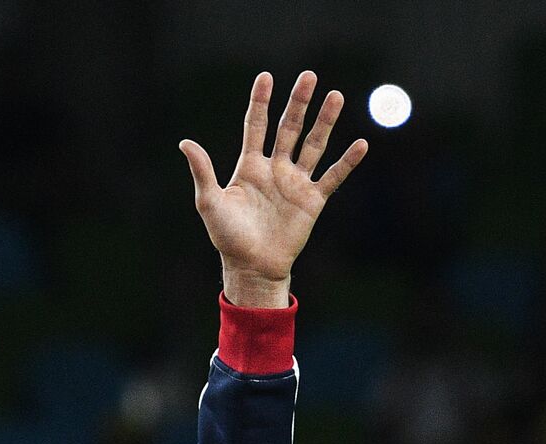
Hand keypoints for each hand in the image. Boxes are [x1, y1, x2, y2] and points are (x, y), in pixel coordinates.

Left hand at [179, 71, 367, 306]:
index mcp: (249, 166)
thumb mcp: (210, 202)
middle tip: (309, 76)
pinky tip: (361, 144)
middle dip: (298, 103)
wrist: (251, 266)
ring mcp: (295, 182)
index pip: (256, 126)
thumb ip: (202, 171)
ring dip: (325, 122)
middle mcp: (275, 169)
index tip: (266, 77)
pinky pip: (333, 176)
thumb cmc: (227, 236)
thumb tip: (185, 142)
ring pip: (314, 145)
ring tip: (336, 96)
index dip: (260, 102)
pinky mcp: (312, 200)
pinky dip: (347, 162)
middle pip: (289, 128)